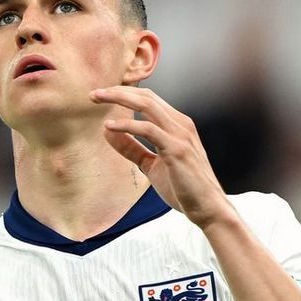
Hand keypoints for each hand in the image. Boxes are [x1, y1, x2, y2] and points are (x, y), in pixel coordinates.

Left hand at [90, 86, 228, 228]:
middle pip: (146, 97)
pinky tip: (110, 126)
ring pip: (147, 105)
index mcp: (177, 125)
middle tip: (94, 94)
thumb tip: (107, 132)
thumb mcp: (152, 165)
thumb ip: (131, 148)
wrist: (207, 208)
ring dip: (120, 99)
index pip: (148, 99)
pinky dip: (127, 125)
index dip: (124, 94)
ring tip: (97, 99)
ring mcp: (180, 135)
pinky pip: (149, 130)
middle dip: (118, 91)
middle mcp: (180, 124)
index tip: (101, 96)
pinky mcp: (176, 150)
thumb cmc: (183, 187)